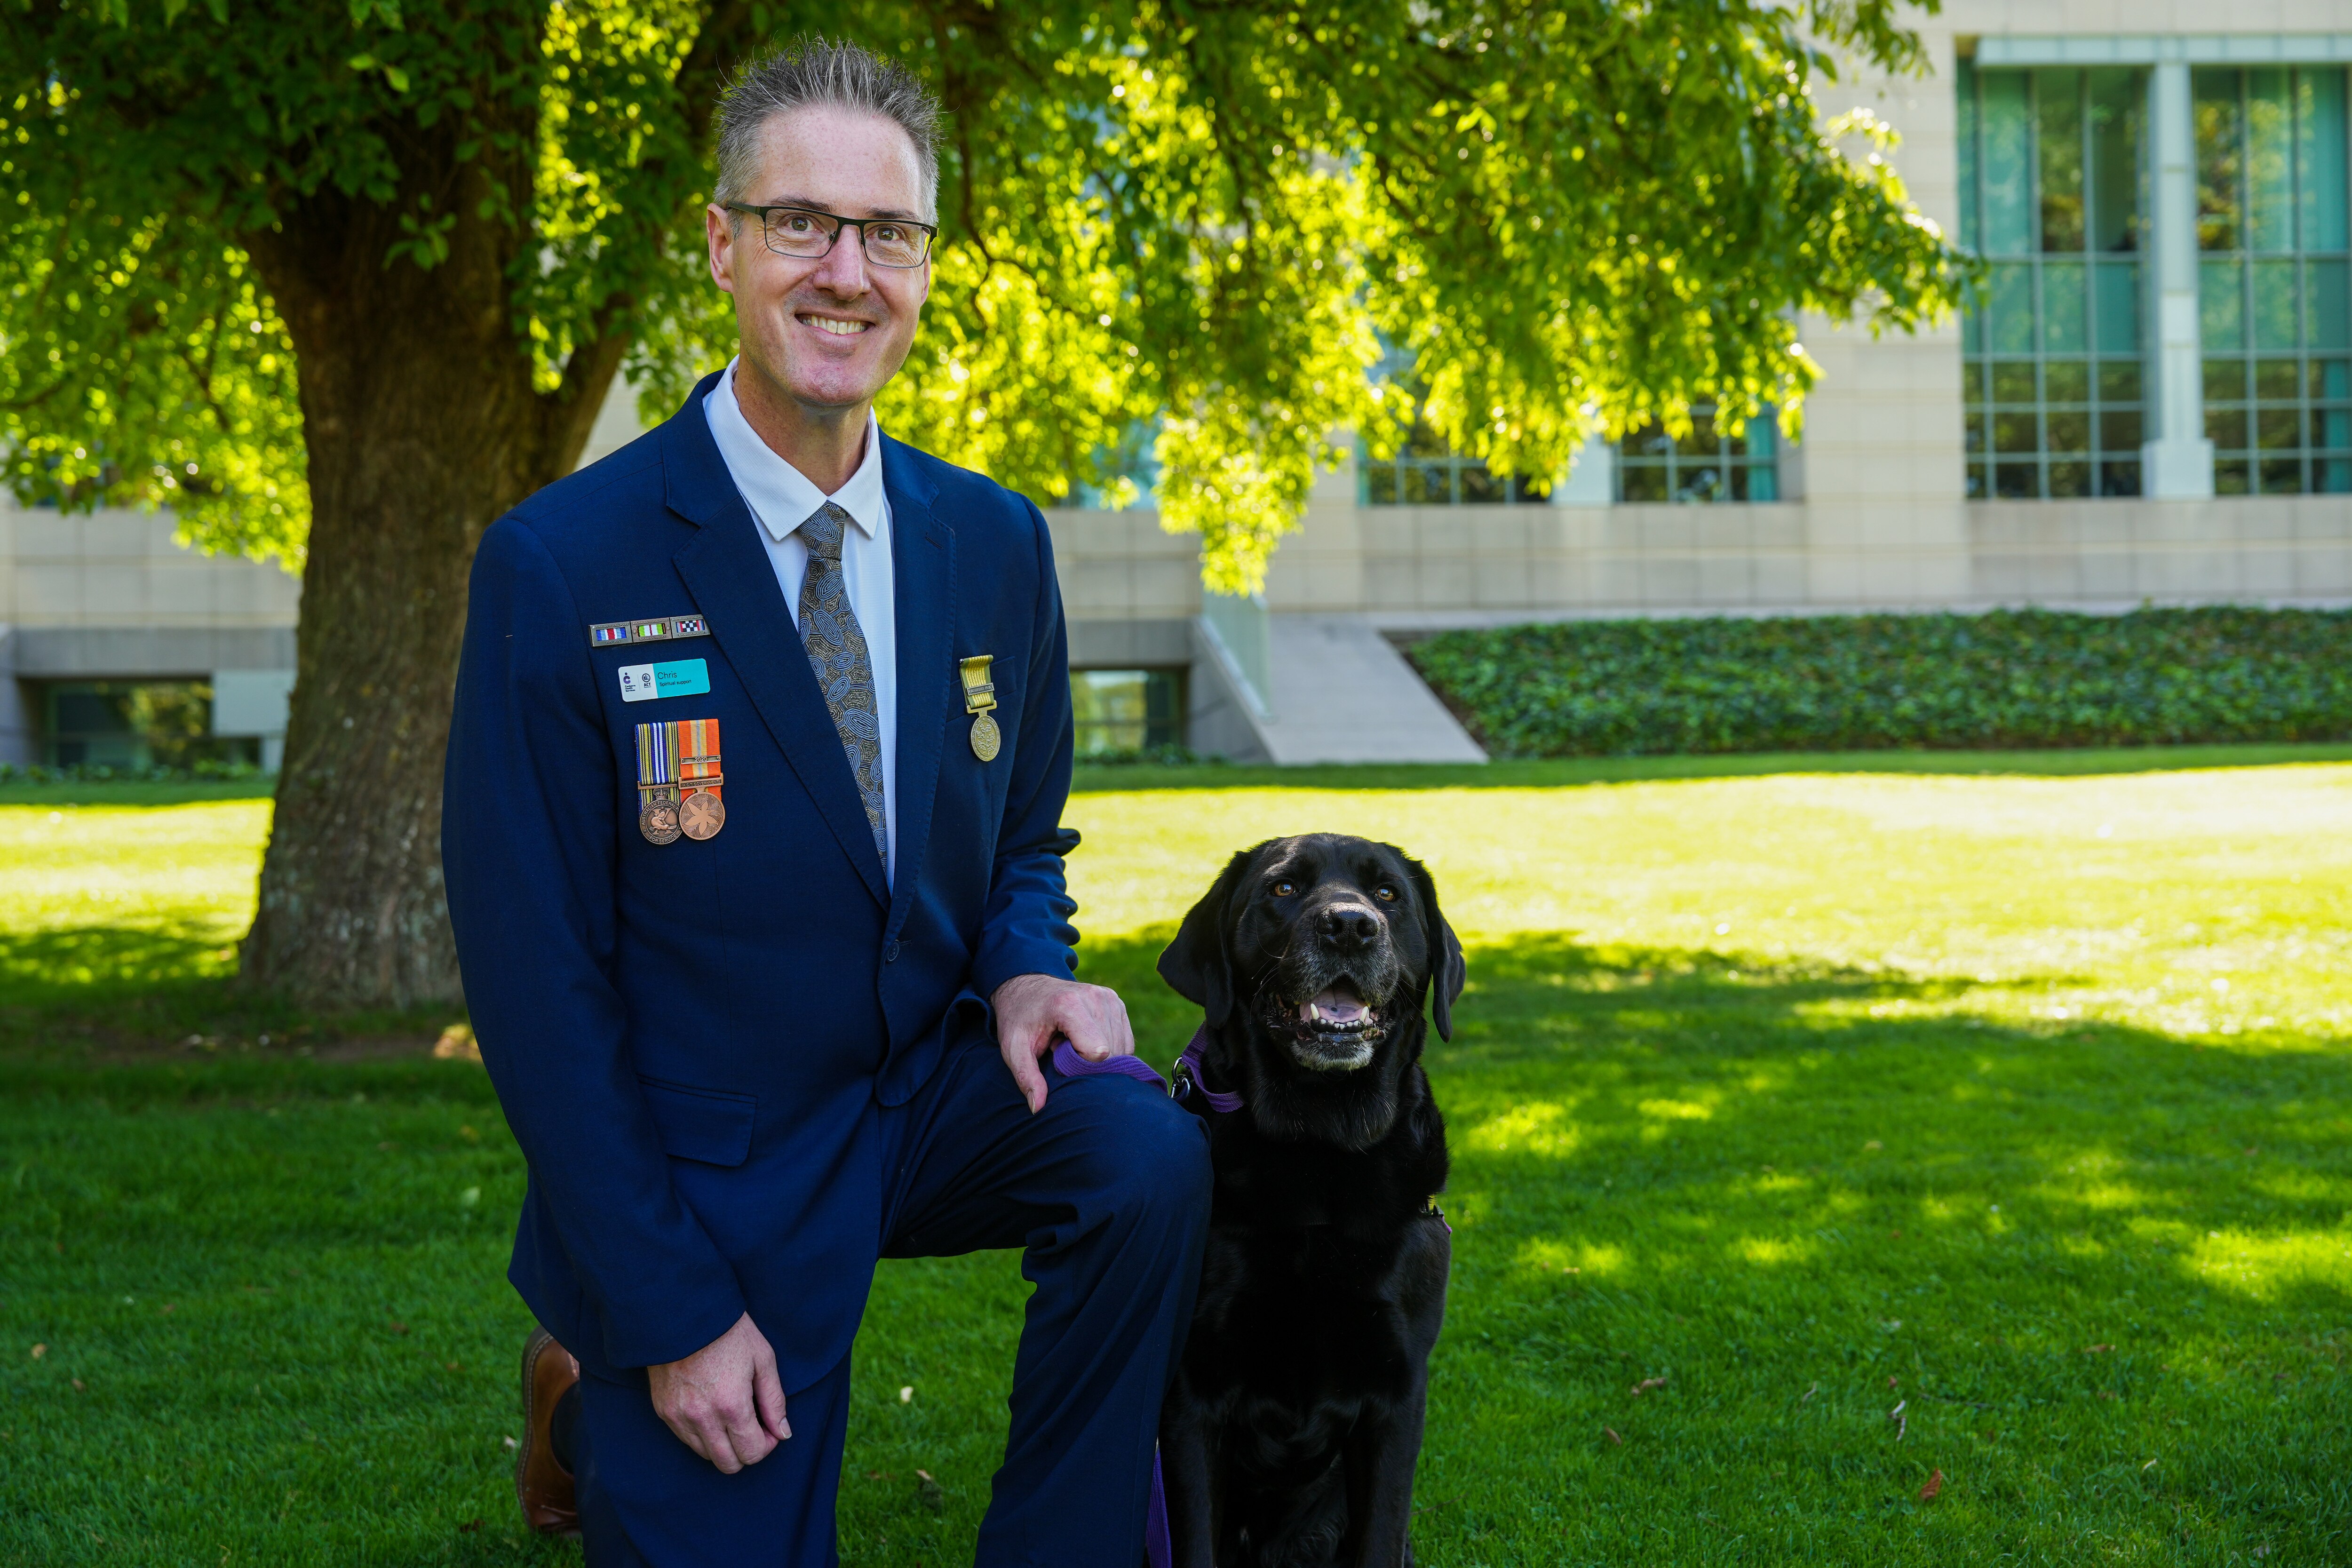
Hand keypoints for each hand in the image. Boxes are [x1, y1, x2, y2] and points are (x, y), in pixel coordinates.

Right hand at [647, 1312, 789, 1472]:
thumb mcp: (763, 1360)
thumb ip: (774, 1401)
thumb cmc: (729, 1332)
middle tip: (752, 1427)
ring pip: (705, 1455)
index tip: (769, 1429)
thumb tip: (783, 1433)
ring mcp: (678, 1417)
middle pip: (728, 1464)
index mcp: (731, 1406)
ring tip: (730, 1416)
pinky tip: (710, 1410)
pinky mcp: (663, 1411)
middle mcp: (702, 1418)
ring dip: (722, 1445)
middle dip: (745, 1451)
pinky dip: (701, 1434)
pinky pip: (685, 1439)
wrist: (684, 1313)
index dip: (766, 1446)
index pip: (751, 1453)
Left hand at [992, 972, 1134, 1113]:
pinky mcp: (1117, 1003)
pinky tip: (1086, 1040)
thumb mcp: (1014, 1048)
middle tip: (1062, 1048)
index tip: (1058, 1054)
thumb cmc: (1019, 1019)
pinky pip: (1126, 1042)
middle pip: (1111, 1053)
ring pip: (1122, 1050)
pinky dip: (1110, 1050)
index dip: (1080, 1065)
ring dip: (1101, 1057)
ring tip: (1073, 1043)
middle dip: (1089, 1062)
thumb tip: (1038, 1108)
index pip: (1097, 1053)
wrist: (1026, 987)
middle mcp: (1095, 997)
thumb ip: (1026, 1077)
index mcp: (1069, 1005)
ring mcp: (1109, 998)